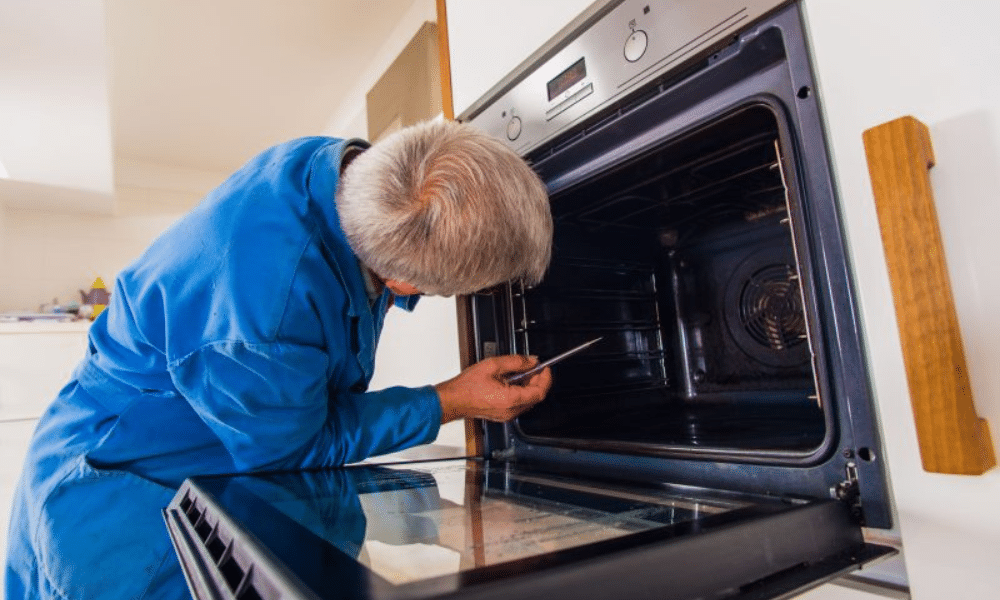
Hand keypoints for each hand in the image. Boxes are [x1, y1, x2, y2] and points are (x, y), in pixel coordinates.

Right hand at [435, 355, 552, 423]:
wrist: (453, 400)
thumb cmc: (467, 386)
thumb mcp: (493, 365)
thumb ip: (516, 362)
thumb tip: (532, 361)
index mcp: (511, 399)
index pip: (540, 391)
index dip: (546, 378)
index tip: (545, 367)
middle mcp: (511, 410)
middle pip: (535, 396)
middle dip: (537, 380)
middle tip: (532, 366)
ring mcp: (507, 415)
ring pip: (528, 400)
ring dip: (529, 386)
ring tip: (519, 372)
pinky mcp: (502, 415)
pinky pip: (518, 404)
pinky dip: (520, 392)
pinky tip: (511, 381)